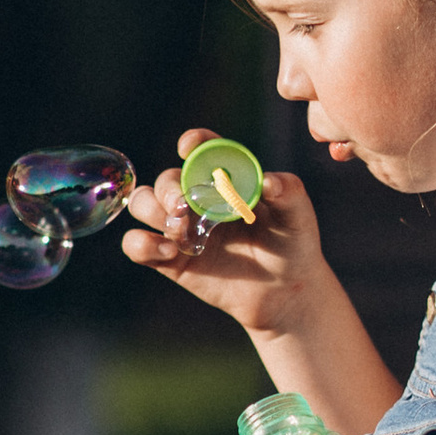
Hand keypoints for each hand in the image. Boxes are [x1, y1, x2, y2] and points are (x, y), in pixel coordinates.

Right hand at [122, 129, 328, 334]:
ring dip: (152, 210)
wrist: (283, 291)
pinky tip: (169, 252)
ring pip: (142, 203)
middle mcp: (197, 197)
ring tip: (179, 230)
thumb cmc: (292, 244)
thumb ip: (289, 193)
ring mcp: (180, 228)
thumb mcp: (298, 216)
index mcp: (225, 179)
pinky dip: (141, 244)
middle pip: (166, 179)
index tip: (188, 147)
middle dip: (169, 189)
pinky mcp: (168, 259)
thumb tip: (268, 181)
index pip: (201, 150)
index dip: (192, 143)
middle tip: (184, 206)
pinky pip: (137, 245)